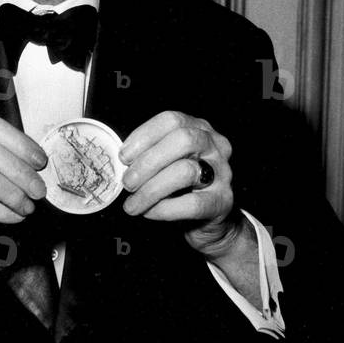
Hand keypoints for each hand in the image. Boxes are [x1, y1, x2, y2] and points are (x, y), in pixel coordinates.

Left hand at [119, 109, 239, 256]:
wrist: (206, 222)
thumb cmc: (180, 188)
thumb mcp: (166, 164)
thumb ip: (148, 156)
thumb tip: (120, 162)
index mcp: (198, 129)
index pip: (172, 120)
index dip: (144, 136)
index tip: (124, 157)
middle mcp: (215, 146)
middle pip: (182, 140)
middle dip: (148, 162)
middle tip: (127, 183)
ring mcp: (222, 173)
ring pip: (186, 171)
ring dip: (151, 189)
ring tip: (133, 204)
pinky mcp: (222, 201)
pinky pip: (192, 203)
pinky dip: (164, 209)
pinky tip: (150, 213)